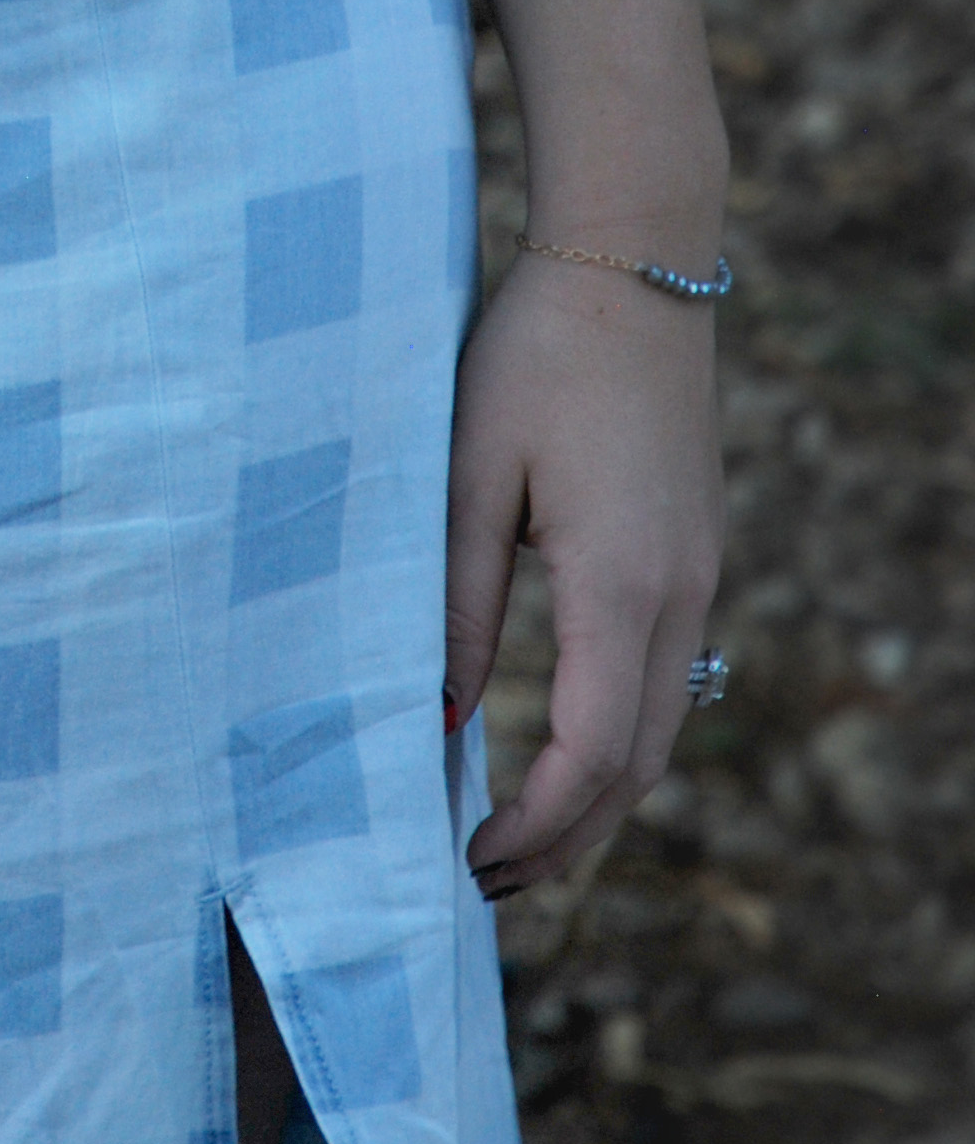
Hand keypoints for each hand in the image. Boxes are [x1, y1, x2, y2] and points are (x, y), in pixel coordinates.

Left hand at [444, 244, 724, 897]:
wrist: (632, 261)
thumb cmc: (534, 353)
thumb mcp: (472, 474)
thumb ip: (458, 601)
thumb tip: (444, 717)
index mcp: (621, 585)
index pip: (589, 755)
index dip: (532, 825)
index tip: (469, 860)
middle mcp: (679, 595)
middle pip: (635, 766)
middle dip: (566, 838)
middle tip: (485, 882)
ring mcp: (698, 573)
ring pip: (661, 727)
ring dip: (598, 797)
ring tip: (521, 838)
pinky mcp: (695, 548)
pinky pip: (667, 675)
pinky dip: (620, 736)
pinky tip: (566, 745)